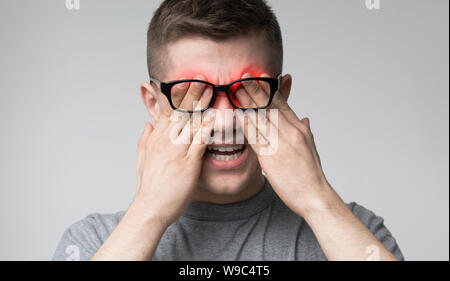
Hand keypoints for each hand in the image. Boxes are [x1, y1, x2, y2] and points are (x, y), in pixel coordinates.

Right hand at [132, 77, 215, 226]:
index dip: (176, 95)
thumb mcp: (141, 159)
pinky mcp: (188, 162)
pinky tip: (217, 116)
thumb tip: (146, 124)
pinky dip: (209, 127)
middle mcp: (165, 140)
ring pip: (190, 121)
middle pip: (179, 111)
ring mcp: (176, 150)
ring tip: (213, 89)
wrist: (151, 207)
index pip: (166, 110)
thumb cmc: (149, 186)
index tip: (184, 82)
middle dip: (191, 93)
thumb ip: (144, 139)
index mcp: (155, 138)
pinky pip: (201, 140)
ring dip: (202, 105)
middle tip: (202, 77)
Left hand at [236, 73, 333, 216]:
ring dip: (246, 103)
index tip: (260, 77)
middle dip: (255, 89)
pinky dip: (245, 125)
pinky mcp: (270, 157)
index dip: (270, 89)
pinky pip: (255, 137)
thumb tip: (304, 117)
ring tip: (235, 89)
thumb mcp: (311, 147)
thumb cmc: (311, 174)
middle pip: (270, 106)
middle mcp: (291, 132)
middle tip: (242, 76)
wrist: (314, 195)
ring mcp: (280, 143)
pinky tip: (236, 115)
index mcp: (300, 129)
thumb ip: (305, 130)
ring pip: (261, 118)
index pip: (282, 104)